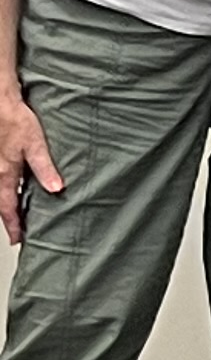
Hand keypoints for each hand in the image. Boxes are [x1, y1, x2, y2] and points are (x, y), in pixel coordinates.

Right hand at [0, 86, 60, 243]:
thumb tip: (57, 189)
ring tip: (11, 214)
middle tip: (15, 232)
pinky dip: (1, 189)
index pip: (8, 207)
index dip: (14, 225)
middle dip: (7, 218)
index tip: (18, 239)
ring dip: (2, 204)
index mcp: (4, 173)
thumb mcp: (35, 145)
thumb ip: (45, 168)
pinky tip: (7, 187)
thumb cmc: (14, 120)